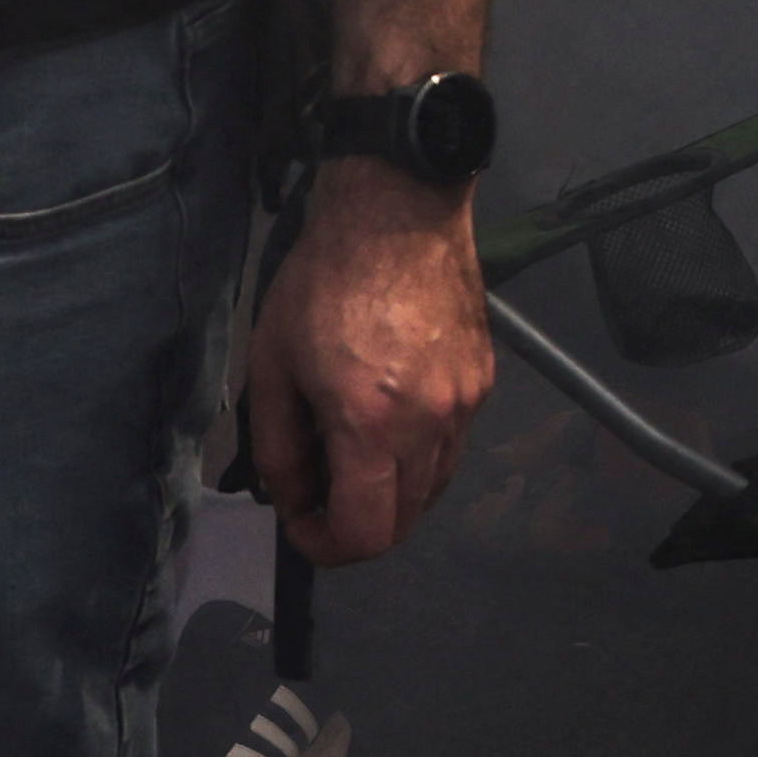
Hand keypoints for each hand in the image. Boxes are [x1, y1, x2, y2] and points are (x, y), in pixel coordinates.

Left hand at [245, 169, 489, 568]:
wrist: (397, 211)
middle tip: (319, 490)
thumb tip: (292, 498)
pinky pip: (452, 445)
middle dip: (357, 524)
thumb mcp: (273, 364)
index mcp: (372, 423)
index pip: (365, 533)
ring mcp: (467, 403)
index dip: (325, 545)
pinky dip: (418, 454)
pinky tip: (388, 416)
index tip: (299, 522)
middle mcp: (432, 424)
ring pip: (434, 488)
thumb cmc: (324, 281)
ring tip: (352, 452)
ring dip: (392, 493)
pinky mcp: (484, 379)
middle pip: (406, 522)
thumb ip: (278, 446)